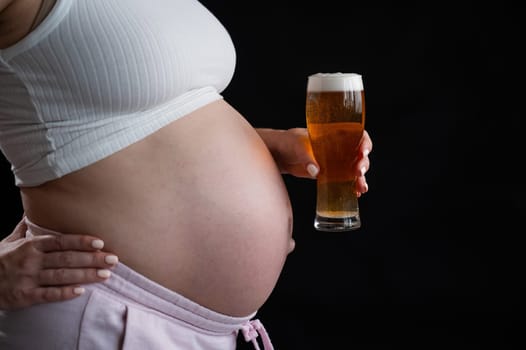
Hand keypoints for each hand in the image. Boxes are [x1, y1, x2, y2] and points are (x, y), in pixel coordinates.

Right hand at [0, 217, 117, 309]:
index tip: (100, 242)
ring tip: (105, 275)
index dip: (80, 241)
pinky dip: (65, 293)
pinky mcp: (25, 297)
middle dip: (92, 259)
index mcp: (31, 245)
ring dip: (85, 275)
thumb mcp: (10, 241)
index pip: (60, 241)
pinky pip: (48, 295)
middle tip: (113, 259)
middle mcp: (31, 260)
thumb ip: (27, 227)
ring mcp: (28, 279)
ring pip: (62, 276)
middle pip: (66, 258)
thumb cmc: (0, 260)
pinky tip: (81, 292)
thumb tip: (36, 207)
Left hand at [257, 128, 372, 195]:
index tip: (363, 151)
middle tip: (358, 172)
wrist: (279, 155)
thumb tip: (315, 170)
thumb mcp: (297, 146)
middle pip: (360, 154)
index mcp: (335, 134)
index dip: (364, 142)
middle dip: (363, 164)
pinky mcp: (330, 174)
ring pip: (355, 169)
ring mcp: (336, 162)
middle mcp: (339, 147)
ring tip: (360, 188)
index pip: (358, 135)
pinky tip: (357, 193)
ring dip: (360, 178)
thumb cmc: (288, 142)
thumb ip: (306, 157)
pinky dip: (352, 186)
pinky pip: (345, 180)